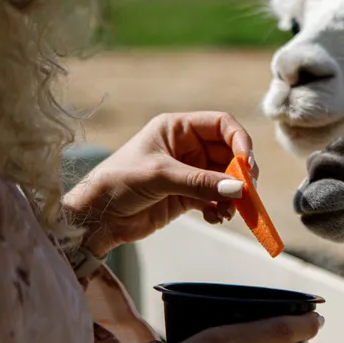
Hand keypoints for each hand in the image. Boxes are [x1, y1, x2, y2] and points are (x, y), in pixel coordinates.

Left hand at [63, 112, 260, 255]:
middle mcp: (187, 147)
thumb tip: (239, 189)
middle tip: (246, 193)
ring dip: (232, 195)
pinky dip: (221, 208)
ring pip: (226, 180)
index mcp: (178, 129)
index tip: (247, 165)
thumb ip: (200, 182)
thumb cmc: (117, 183)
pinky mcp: (188, 197)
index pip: (222, 125)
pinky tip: (216, 217)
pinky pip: (216, 199)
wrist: (95, 217)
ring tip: (228, 211)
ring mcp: (189, 173)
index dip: (240, 141)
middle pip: (229, 154)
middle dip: (240, 174)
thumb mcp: (159, 176)